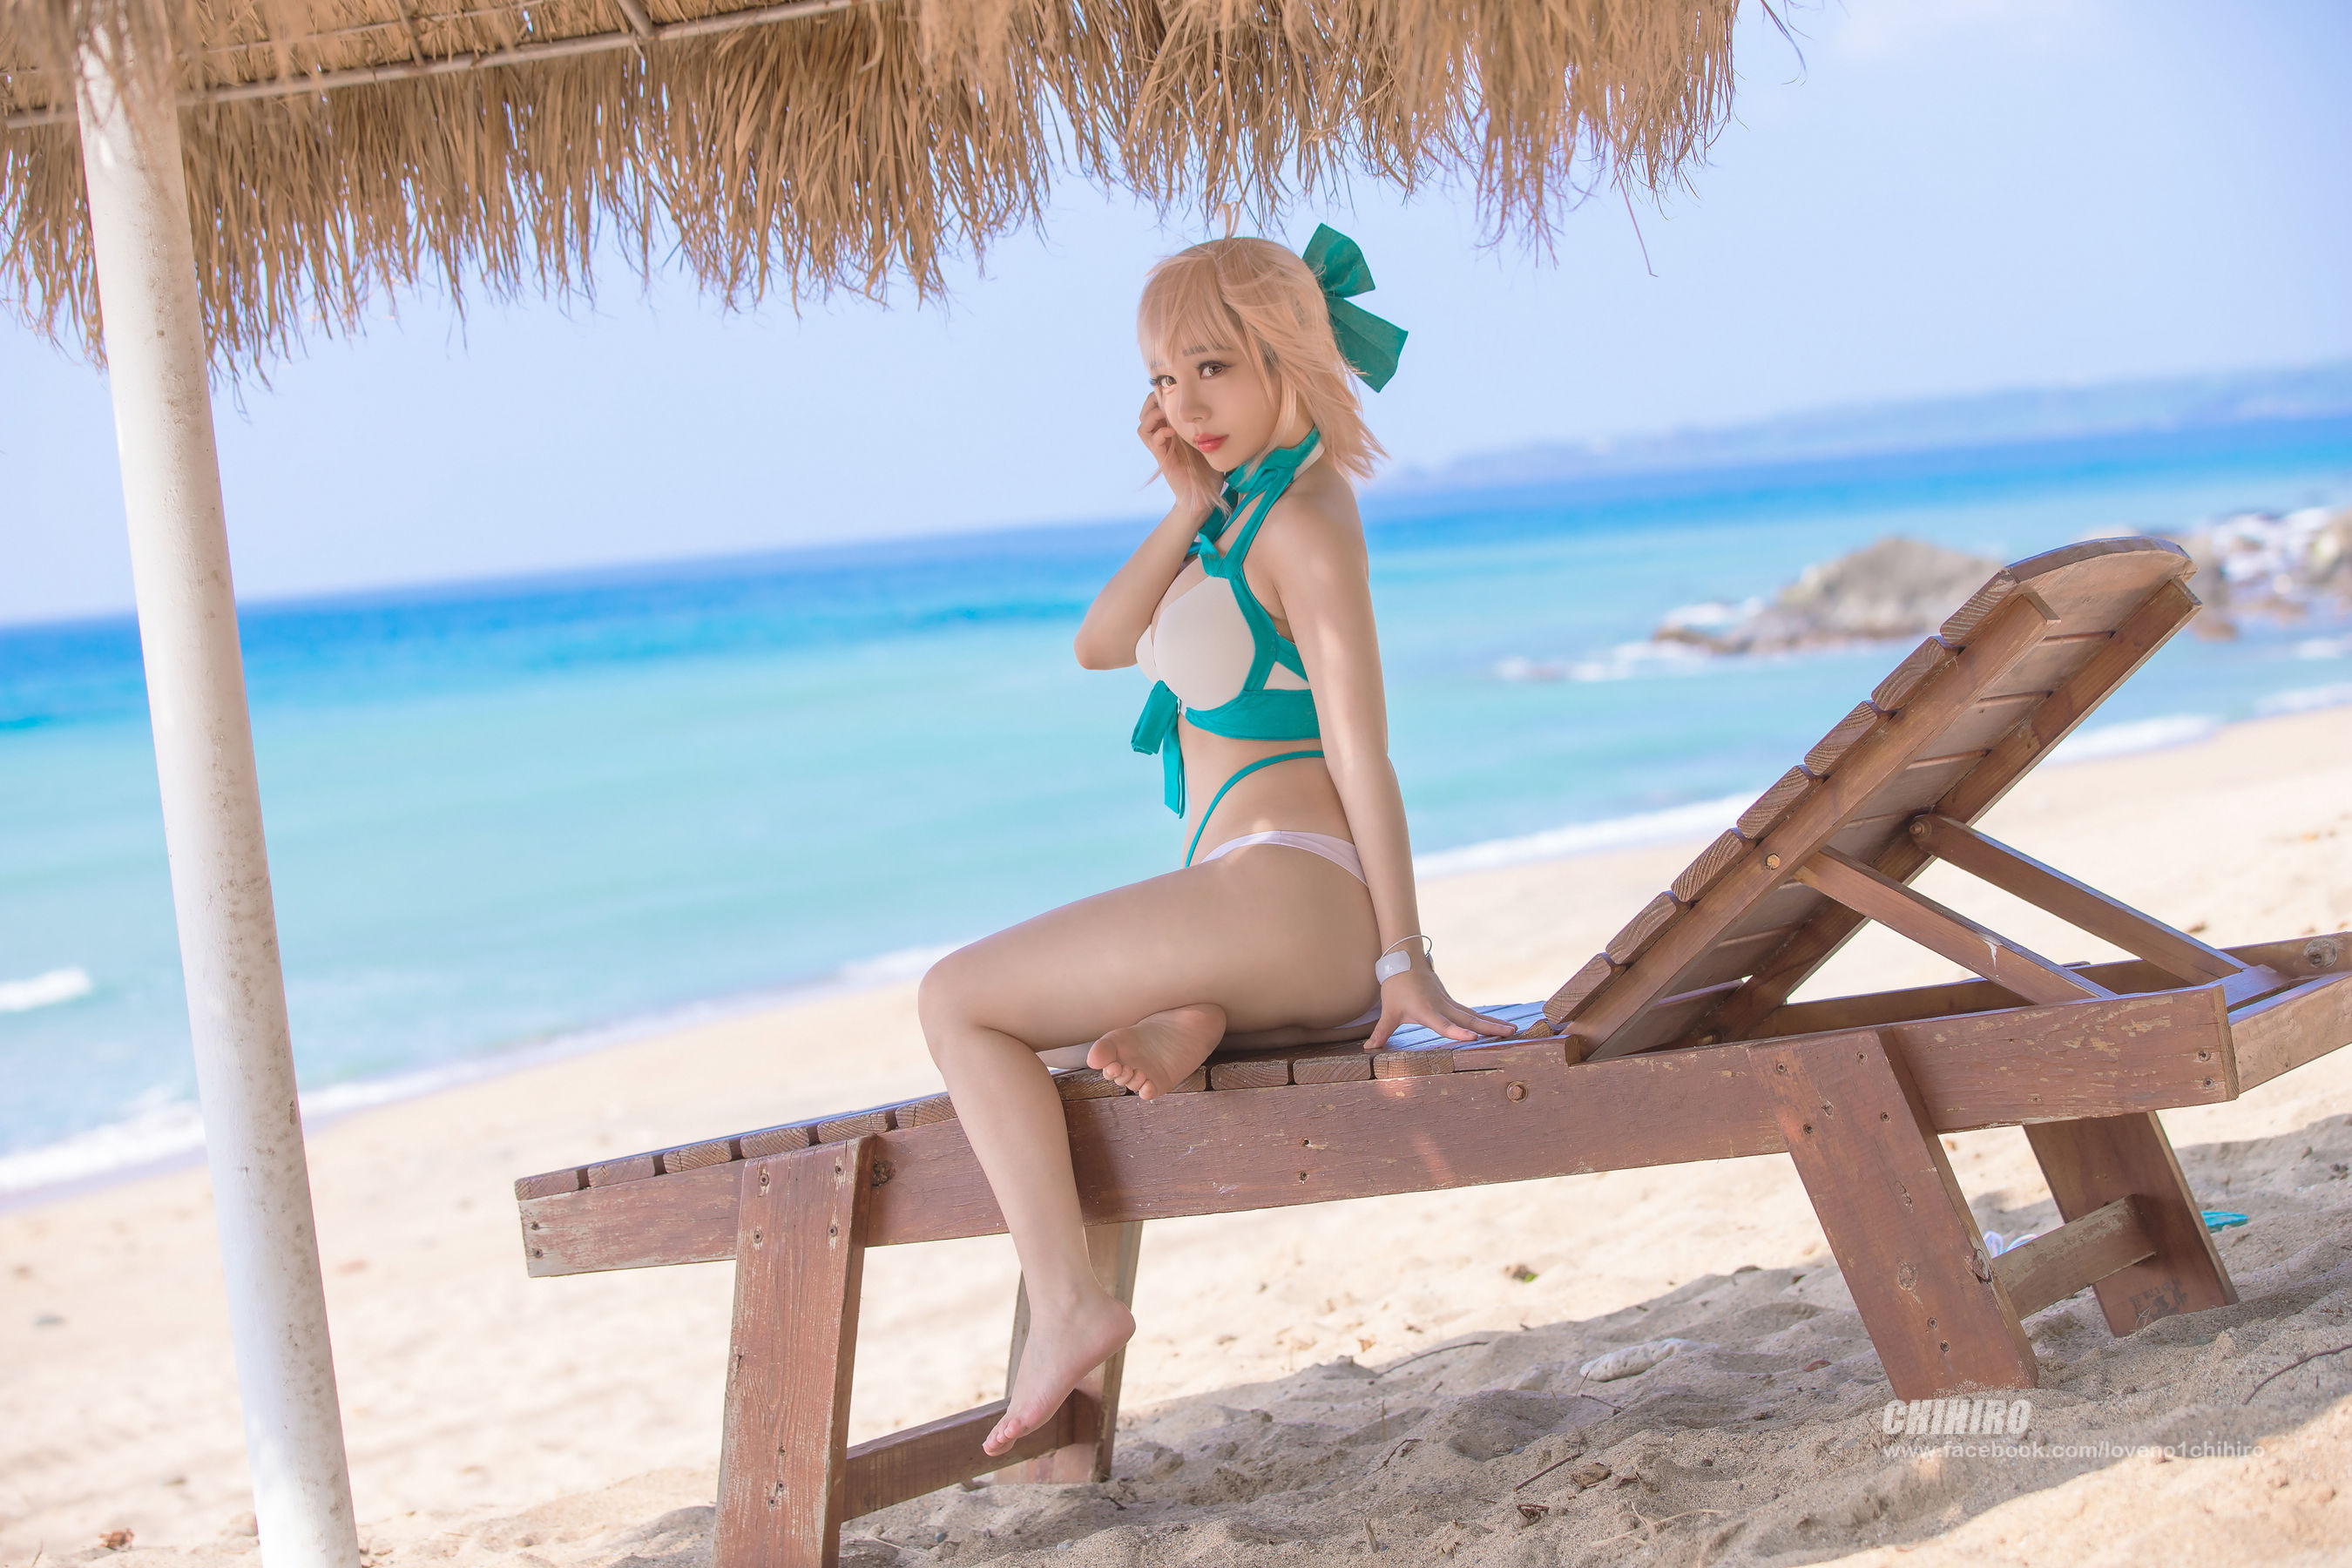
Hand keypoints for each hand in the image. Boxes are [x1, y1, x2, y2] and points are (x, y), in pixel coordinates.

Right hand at [1138, 392, 1214, 515]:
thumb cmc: (1209, 471)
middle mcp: (1164, 438)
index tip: (1174, 388)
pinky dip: (1159, 432)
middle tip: (1166, 398)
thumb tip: (1223, 406)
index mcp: (1173, 431)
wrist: (1203, 497)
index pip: (1157, 407)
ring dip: (1151, 415)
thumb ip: (1211, 426)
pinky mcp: (1163, 459)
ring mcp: (1162, 449)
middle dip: (1152, 402)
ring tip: (1166, 414)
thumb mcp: (1211, 442)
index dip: (1160, 395)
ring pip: (1142, 426)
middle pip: (1145, 413)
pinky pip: (1152, 440)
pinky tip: (1171, 431)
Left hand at [1362, 954, 1519, 1052]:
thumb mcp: (1388, 1010)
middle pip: (1468, 1018)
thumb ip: (1382, 1031)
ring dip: (1493, 1023)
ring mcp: (1449, 1002)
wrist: (1405, 960)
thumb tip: (1369, 1049)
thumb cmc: (1396, 987)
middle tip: (1509, 1033)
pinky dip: (1485, 1019)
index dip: (1456, 1031)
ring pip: (1474, 1014)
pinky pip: (1471, 1012)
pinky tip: (1500, 1026)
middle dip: (1489, 1027)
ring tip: (1513, 1030)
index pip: (1442, 1024)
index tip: (1471, 1037)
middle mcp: (1441, 1006)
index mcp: (1426, 1009)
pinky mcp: (1451, 1002)